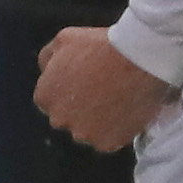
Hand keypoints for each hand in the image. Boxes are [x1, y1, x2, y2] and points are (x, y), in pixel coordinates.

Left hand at [36, 27, 171, 151]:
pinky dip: (116, 130)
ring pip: (88, 131)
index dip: (68, 90)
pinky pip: (109, 140)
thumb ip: (48, 58)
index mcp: (45, 96)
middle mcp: (59, 120)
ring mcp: (84, 134)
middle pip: (68, 117)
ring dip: (98, 121)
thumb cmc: (100, 46)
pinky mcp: (107, 143)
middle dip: (80, 107)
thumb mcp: (64, 39)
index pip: (50, 100)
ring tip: (116, 100)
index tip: (85, 82)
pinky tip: (125, 111)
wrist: (137, 59)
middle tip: (102, 90)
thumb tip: (47, 71)